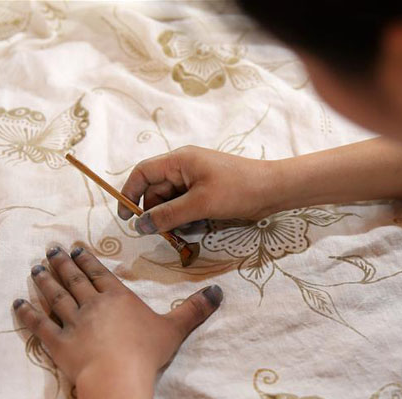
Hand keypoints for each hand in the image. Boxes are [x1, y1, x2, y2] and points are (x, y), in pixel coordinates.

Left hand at [13, 245, 222, 383]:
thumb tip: (219, 292)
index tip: (74, 247)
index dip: (86, 259)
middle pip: (74, 279)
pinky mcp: (57, 343)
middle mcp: (92, 304)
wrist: (118, 376)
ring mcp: (72, 322)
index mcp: (118, 297)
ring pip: (55, 296)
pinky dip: (28, 313)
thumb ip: (194, 309)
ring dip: (44, 281)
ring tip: (35, 267)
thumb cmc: (147, 352)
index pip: (99, 273)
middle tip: (50, 249)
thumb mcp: (175, 328)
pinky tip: (18, 302)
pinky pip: (39, 325)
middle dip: (62, 263)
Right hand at [119, 145, 277, 234]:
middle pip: (155, 189)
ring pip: (170, 200)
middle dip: (153, 212)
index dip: (130, 193)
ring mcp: (196, 179)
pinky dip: (183, 217)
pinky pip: (185, 204)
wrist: (274, 189)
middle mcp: (184, 166)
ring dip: (169, 218)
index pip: (143, 172)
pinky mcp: (207, 191)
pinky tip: (190, 230)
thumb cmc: (238, 190)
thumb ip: (168, 215)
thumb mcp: (200, 204)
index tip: (126, 218)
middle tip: (159, 235)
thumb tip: (140, 225)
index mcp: (179, 160)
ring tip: (176, 235)